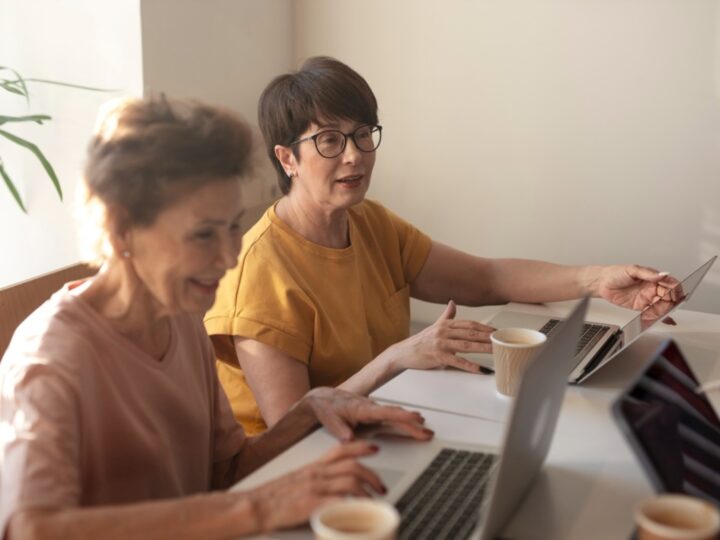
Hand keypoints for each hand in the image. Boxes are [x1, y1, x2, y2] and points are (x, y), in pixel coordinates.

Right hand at [248, 440, 384, 531]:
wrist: (253, 506)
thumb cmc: (272, 498)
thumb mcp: (296, 482)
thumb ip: (314, 481)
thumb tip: (331, 487)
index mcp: (313, 467)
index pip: (340, 450)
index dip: (360, 447)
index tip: (374, 447)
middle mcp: (316, 474)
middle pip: (352, 466)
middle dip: (372, 474)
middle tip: (381, 485)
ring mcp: (314, 488)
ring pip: (350, 481)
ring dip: (367, 490)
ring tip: (374, 499)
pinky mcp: (311, 503)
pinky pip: (338, 501)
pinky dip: (352, 504)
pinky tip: (359, 510)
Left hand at [303, 387, 432, 441]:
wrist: (321, 398)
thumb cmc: (326, 407)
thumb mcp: (329, 420)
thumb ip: (339, 430)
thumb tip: (349, 439)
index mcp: (361, 409)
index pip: (386, 413)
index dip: (401, 416)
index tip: (415, 418)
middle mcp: (370, 407)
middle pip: (395, 415)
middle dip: (412, 423)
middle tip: (427, 432)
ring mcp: (372, 409)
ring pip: (395, 415)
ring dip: (410, 421)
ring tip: (425, 430)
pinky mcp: (372, 412)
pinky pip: (391, 415)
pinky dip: (403, 418)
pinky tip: (412, 422)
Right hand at [381, 300, 493, 372]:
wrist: (404, 352)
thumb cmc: (421, 341)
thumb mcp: (435, 326)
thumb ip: (446, 315)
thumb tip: (452, 303)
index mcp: (445, 324)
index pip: (469, 324)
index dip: (484, 327)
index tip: (497, 330)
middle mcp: (444, 332)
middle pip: (470, 333)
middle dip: (488, 336)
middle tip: (502, 339)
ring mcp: (441, 344)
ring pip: (467, 345)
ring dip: (484, 348)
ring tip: (497, 351)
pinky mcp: (438, 357)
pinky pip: (458, 361)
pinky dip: (471, 366)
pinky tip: (481, 368)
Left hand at [591, 265, 682, 323]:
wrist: (601, 283)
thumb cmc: (615, 273)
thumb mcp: (632, 270)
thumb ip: (648, 273)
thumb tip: (662, 274)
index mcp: (652, 278)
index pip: (670, 284)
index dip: (676, 290)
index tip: (677, 295)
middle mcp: (651, 288)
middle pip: (668, 296)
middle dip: (671, 302)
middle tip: (670, 307)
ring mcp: (646, 298)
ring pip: (662, 305)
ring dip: (665, 310)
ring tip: (664, 313)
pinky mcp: (640, 307)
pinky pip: (652, 312)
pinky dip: (660, 316)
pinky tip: (666, 320)